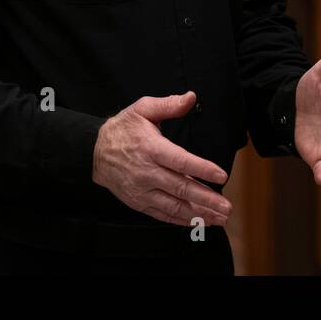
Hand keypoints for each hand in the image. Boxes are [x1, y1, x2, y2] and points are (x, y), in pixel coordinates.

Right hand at [92, 91, 232, 226]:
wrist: (94, 152)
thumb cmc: (122, 129)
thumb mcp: (142, 109)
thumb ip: (168, 104)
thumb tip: (191, 97)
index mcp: (151, 148)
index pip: (180, 161)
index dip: (202, 169)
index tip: (221, 176)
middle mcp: (147, 172)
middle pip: (180, 188)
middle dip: (206, 199)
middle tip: (226, 206)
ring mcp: (142, 190)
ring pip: (173, 206)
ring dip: (198, 214)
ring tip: (219, 218)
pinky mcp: (138, 202)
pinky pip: (162, 214)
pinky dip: (180, 220)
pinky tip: (197, 221)